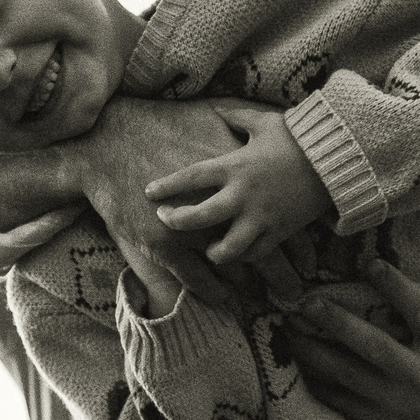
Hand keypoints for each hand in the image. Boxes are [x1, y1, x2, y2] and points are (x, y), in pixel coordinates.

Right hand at [68, 97, 278, 314]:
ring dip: (248, 286)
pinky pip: (198, 279)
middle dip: (284, 275)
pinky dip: (213, 293)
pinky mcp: (167, 244)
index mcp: (237, 175)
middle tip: (295, 292)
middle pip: (265, 248)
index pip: (279, 215)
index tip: (309, 259)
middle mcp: (224, 204)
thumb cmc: (159, 128)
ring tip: (260, 298)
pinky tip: (223, 300)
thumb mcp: (210, 118)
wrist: (110, 142)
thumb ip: (239, 125)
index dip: (298, 242)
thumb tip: (263, 124)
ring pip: (233, 265)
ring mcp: (196, 228)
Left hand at [146, 112, 337, 268]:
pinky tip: (237, 252)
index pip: (191, 177)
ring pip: (227, 248)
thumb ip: (235, 118)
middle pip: (198, 218)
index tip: (149, 193)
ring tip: (207, 249)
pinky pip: (255, 253)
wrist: (336, 160)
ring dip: (213, 252)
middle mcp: (244, 195)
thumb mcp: (264, 122)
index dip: (167, 186)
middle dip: (177, 222)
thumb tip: (216, 109)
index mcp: (236, 166)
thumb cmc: (299, 138)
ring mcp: (262, 217)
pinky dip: (244, 256)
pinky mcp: (280, 232)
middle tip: (165, 220)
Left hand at [287, 256, 419, 419]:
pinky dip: (317, 387)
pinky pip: (341, 405)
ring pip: (346, 378)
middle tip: (304, 300)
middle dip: (334, 322)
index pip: (419, 312)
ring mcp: (397, 406)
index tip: (368, 262)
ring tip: (286, 330)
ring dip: (313, 353)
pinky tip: (296, 367)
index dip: (392, 285)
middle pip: (369, 346)